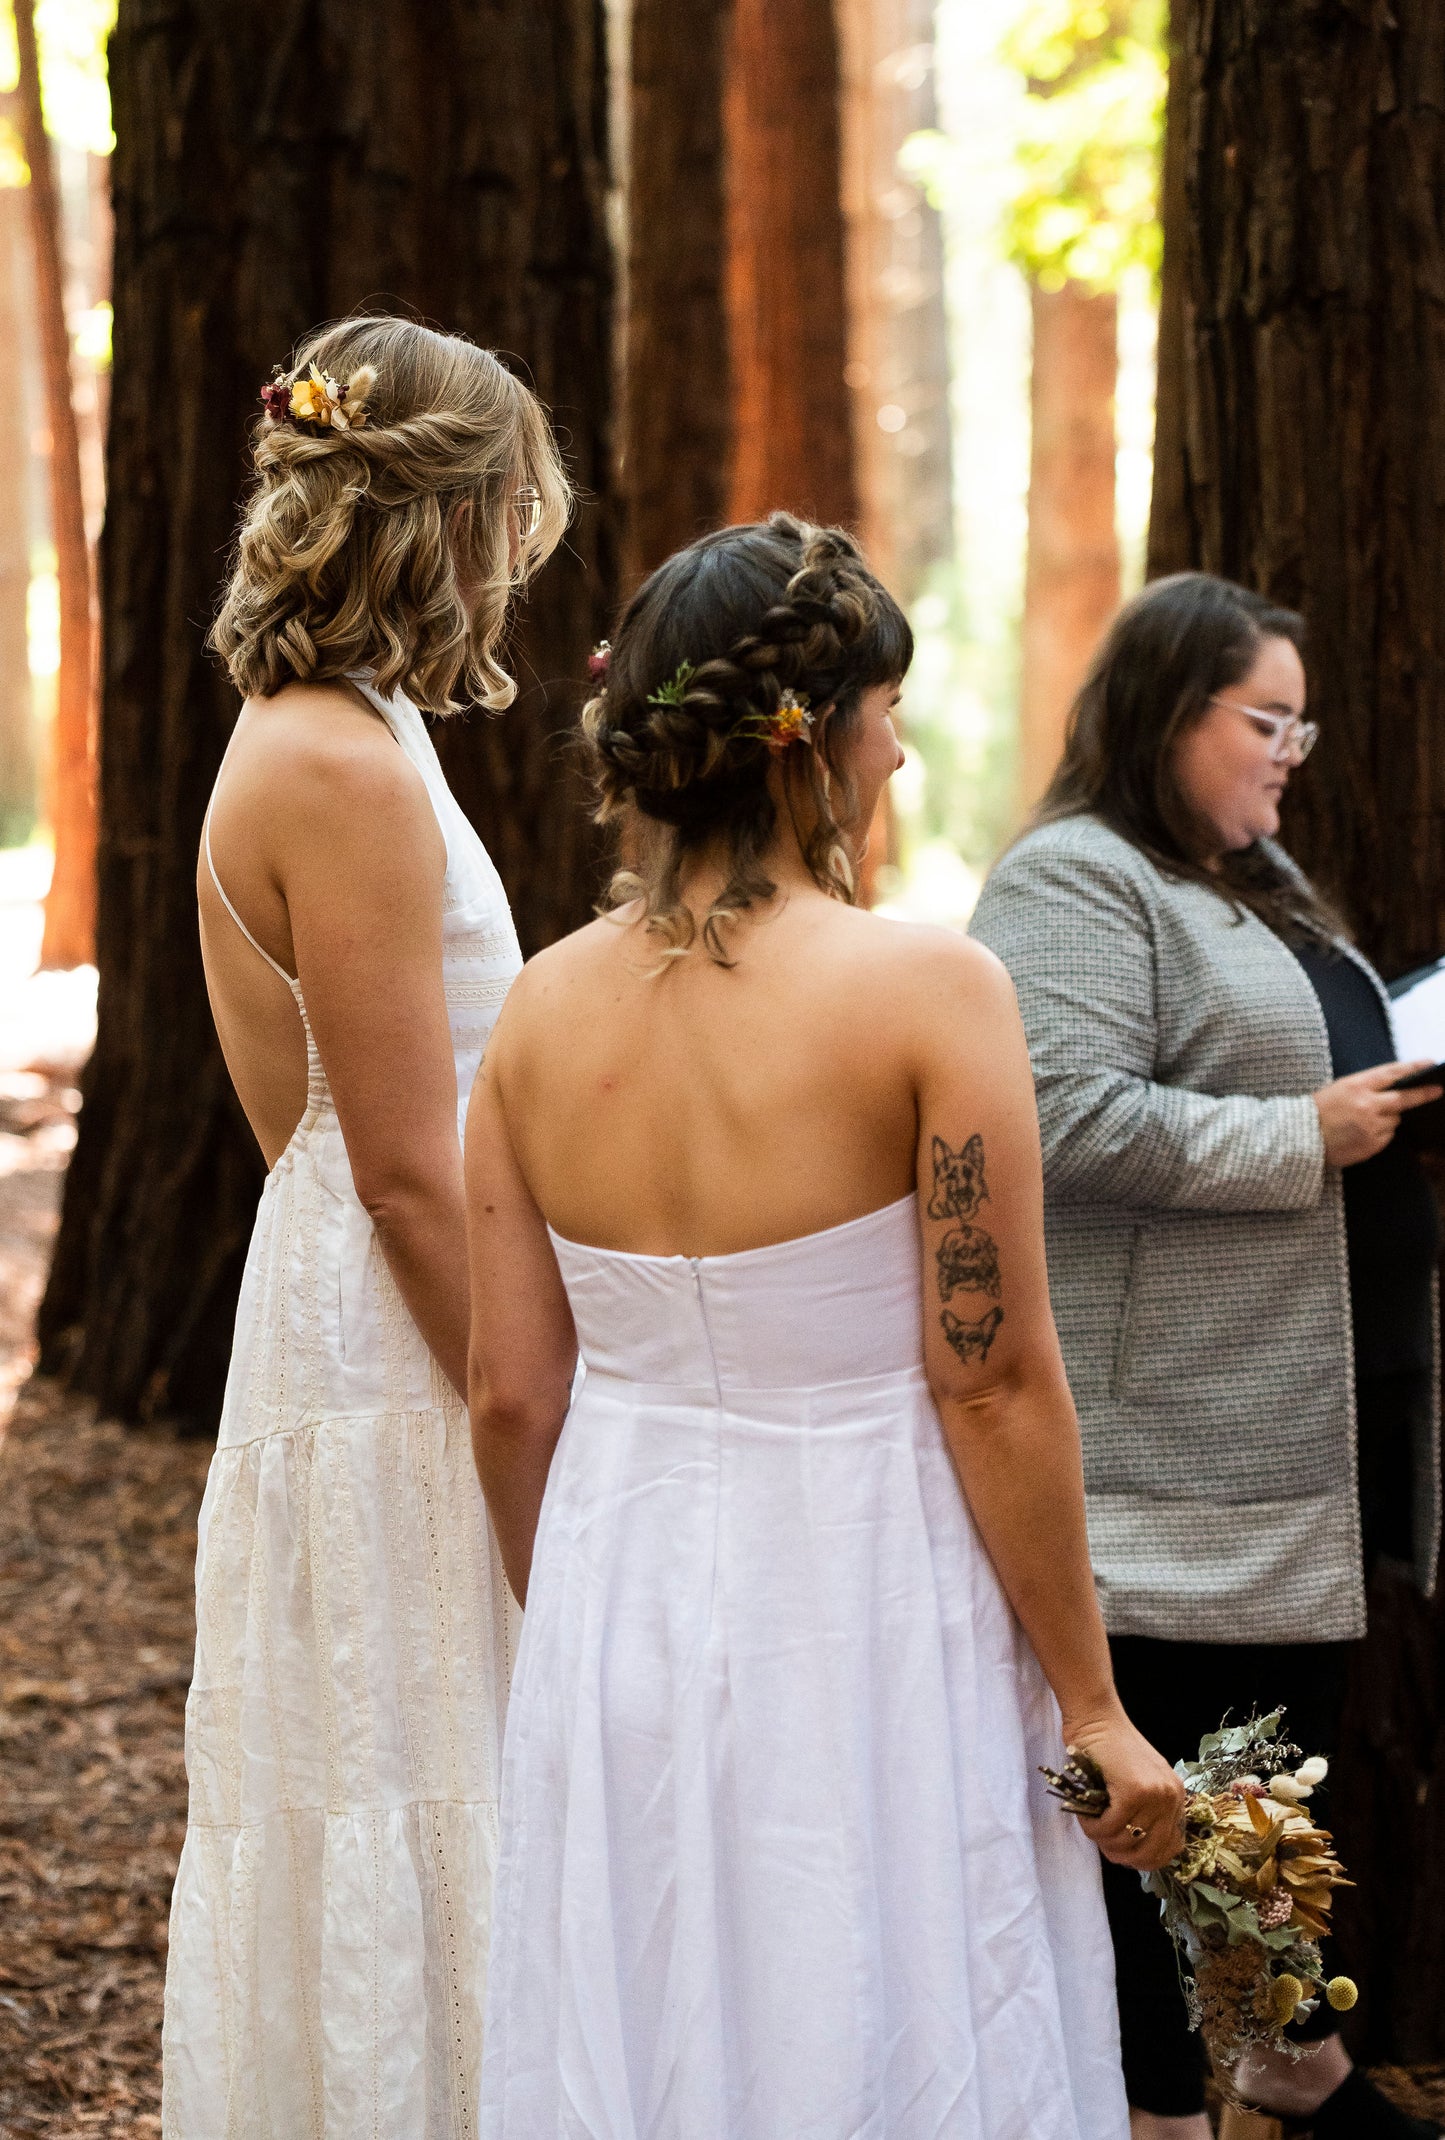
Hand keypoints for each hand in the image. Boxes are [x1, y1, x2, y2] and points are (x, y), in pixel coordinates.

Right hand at [1061, 1705, 1185, 1872]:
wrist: (1096, 1717)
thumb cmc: (1110, 1748)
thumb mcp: (1139, 1781)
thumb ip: (1145, 1812)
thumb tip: (1134, 1852)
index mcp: (1176, 1797)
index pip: (1170, 1849)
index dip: (1144, 1860)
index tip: (1123, 1855)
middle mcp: (1171, 1798)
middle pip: (1149, 1852)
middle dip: (1122, 1856)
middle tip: (1102, 1842)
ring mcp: (1154, 1795)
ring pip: (1125, 1842)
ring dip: (1102, 1840)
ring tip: (1090, 1823)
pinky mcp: (1132, 1792)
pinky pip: (1109, 1828)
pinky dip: (1091, 1827)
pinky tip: (1084, 1814)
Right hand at [1314, 1061, 1441, 1166]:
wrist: (1300, 1138)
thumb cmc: (1318, 1111)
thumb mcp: (1340, 1088)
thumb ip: (1367, 1087)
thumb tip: (1395, 1088)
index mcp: (1357, 1086)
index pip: (1393, 1073)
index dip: (1414, 1068)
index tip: (1431, 1063)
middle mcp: (1368, 1105)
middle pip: (1404, 1099)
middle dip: (1423, 1094)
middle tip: (1438, 1090)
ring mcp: (1372, 1126)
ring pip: (1394, 1120)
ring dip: (1386, 1119)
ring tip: (1362, 1121)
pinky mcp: (1372, 1144)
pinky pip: (1386, 1137)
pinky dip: (1379, 1134)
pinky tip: (1360, 1134)